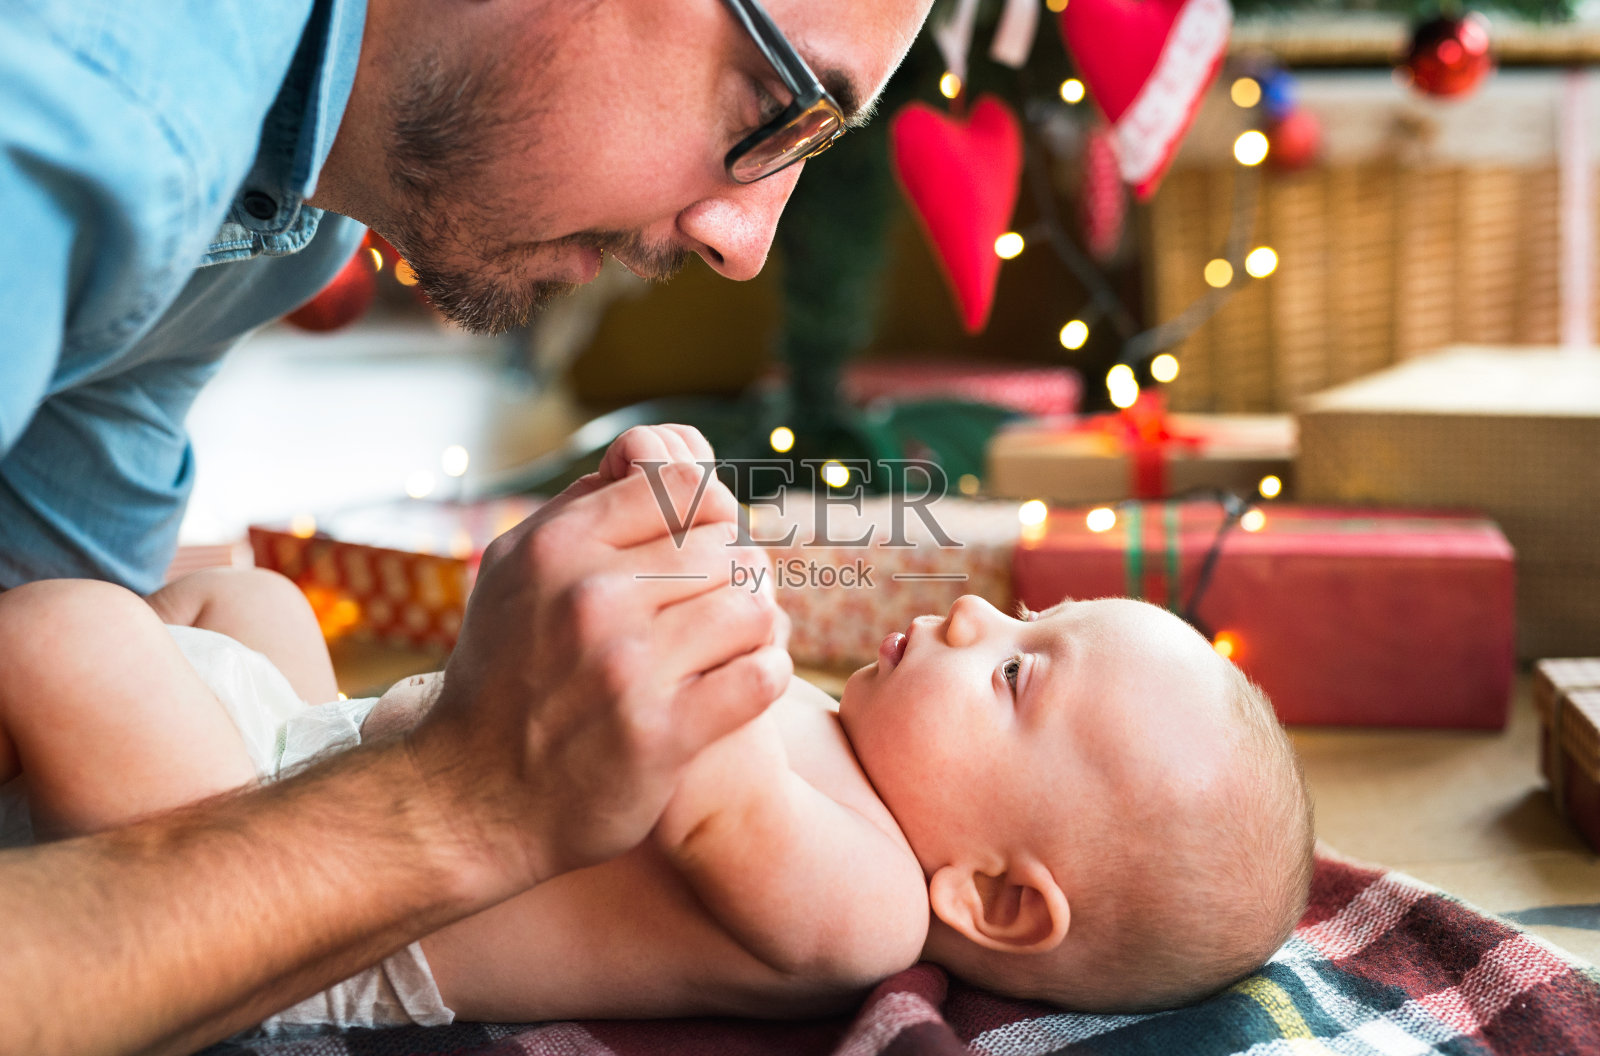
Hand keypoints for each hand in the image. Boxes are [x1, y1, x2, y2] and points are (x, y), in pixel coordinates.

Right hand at [406, 435, 790, 896]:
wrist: (471, 798)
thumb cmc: (504, 674)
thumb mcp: (515, 572)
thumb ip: (580, 507)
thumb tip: (644, 452)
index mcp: (558, 547)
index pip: (686, 488)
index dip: (709, 514)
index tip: (701, 548)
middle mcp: (590, 599)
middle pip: (729, 547)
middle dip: (736, 573)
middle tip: (720, 605)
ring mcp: (627, 668)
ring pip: (754, 608)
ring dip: (757, 626)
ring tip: (735, 643)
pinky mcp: (661, 735)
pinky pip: (761, 675)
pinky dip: (764, 674)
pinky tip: (741, 681)